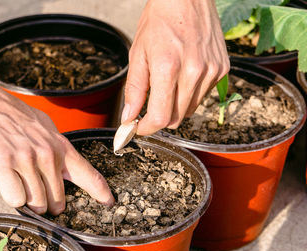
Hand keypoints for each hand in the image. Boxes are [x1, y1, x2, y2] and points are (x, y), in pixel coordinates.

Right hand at [0, 34, 113, 214]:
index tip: (108, 201)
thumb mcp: (43, 126)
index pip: (88, 173)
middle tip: (37, 193)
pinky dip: (11, 196)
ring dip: (28, 201)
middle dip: (48, 203)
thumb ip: (56, 148)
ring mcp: (26, 159)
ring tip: (17, 181)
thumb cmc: (9, 113)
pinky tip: (6, 181)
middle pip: (56, 200)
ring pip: (35, 203)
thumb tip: (64, 169)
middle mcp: (47, 153)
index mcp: (59, 145)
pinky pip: (15, 199)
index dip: (100, 191)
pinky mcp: (3, 164)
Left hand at [121, 0, 229, 134]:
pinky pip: (202, 96)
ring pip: (189, 110)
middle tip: (149, 107)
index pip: (161, 117)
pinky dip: (189, 94)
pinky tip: (183, 75)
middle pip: (176, 118)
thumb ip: (134, 90)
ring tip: (167, 84)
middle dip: (159, 118)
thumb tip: (128, 117)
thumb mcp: (138, 54)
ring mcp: (211, 71)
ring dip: (175, 106)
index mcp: (168, 68)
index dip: (147, 128)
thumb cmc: (159, 21)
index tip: (139, 128)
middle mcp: (194, 72)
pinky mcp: (222, 69)